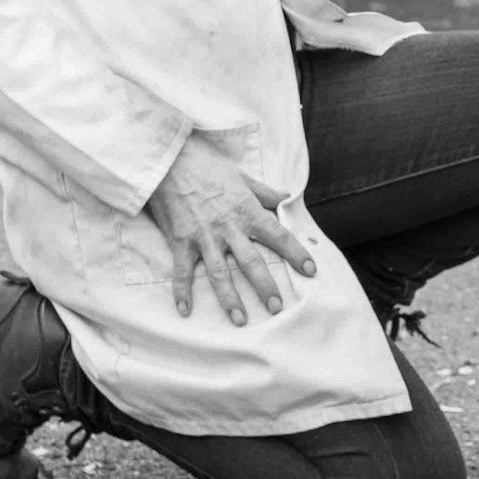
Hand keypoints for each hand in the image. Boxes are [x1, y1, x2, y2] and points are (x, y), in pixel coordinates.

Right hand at [145, 134, 316, 323]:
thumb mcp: (241, 175)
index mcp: (246, 210)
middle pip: (251, 262)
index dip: (295, 253)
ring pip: (220, 273)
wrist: (168, 159)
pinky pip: (182, 271)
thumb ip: (264, 192)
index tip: (310, 270)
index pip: (278, 234)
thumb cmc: (206, 164)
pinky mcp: (179, 241)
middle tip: (278, 308)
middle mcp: (228, 227)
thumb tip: (287, 198)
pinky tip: (185, 311)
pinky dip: (182, 292)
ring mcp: (203, 236)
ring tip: (241, 320)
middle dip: (266, 286)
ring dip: (230, 298)